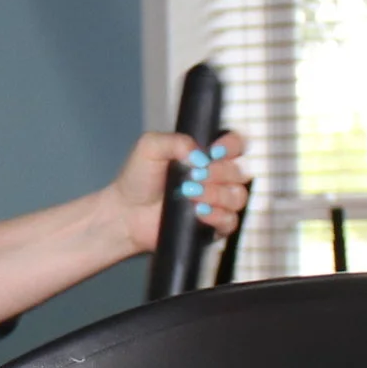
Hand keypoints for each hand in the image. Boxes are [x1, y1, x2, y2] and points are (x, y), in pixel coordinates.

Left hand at [108, 129, 252, 256]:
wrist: (125, 212)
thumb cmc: (138, 178)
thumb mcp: (150, 147)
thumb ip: (176, 141)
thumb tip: (201, 155)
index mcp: (207, 156)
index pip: (236, 145)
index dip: (231, 146)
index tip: (213, 152)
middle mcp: (217, 177)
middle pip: (240, 171)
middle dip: (220, 172)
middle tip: (194, 176)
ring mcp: (217, 203)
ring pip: (238, 196)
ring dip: (216, 194)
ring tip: (190, 193)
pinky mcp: (213, 226)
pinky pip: (231, 221)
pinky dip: (217, 215)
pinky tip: (198, 211)